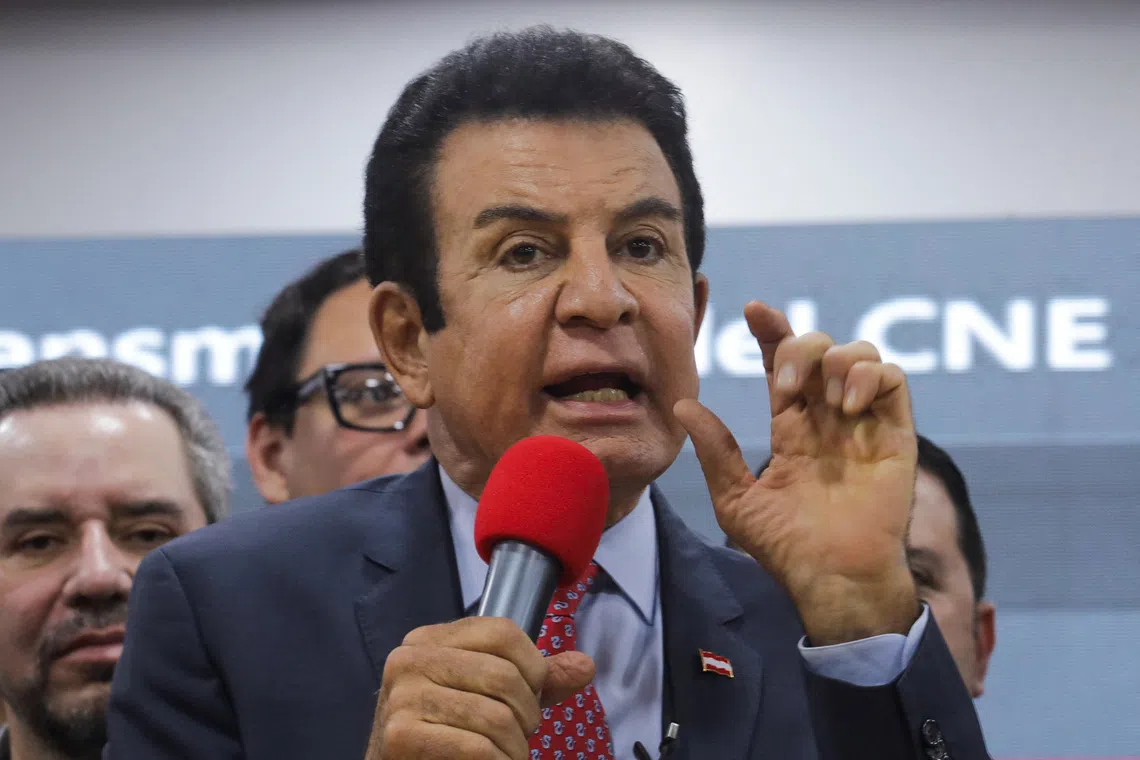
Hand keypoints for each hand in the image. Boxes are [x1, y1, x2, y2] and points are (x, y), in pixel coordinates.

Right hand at [365, 617, 594, 759]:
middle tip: (518, 735)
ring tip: (506, 755)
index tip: (532, 694)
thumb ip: (535, 679)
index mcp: (428, 639)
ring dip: (515, 747)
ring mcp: (401, 697)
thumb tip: (586, 666)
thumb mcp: (492, 697)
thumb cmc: (448, 734)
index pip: (503, 632)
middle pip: (503, 675)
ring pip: (495, 717)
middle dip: (526, 714)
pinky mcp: (401, 736)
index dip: (533, 666)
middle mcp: (408, 660)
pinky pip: (477, 748)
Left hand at [675, 301, 918, 644]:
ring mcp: (864, 424)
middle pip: (820, 348)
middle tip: (783, 386)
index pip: (782, 364)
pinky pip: (894, 379)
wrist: (832, 580)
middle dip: (799, 348)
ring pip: (860, 353)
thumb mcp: (736, 499)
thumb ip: (716, 450)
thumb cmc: (785, 548)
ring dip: (838, 361)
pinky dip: (871, 376)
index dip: (771, 332)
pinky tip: (849, 406)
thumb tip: (683, 403)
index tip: (754, 311)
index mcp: (792, 428)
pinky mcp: (896, 434)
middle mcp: (829, 419)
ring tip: (825, 400)